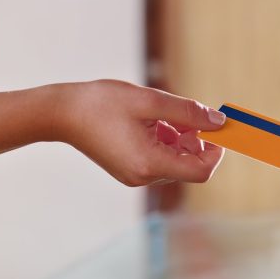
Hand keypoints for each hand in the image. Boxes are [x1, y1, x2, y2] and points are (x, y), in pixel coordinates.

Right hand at [58, 80, 225, 185]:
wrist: (61, 113)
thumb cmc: (101, 103)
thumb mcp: (150, 101)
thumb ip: (188, 113)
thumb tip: (218, 122)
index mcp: (149, 163)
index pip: (200, 170)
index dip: (215, 151)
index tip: (217, 129)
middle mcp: (144, 177)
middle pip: (188, 165)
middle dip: (194, 139)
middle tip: (182, 113)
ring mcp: (136, 177)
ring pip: (175, 160)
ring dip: (177, 137)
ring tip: (156, 115)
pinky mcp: (130, 171)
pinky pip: (160, 160)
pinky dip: (163, 141)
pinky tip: (147, 122)